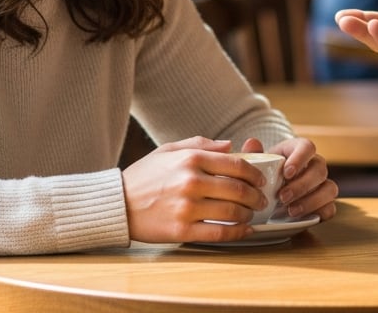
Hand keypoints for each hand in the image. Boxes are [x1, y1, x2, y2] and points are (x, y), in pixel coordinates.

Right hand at [122, 136, 269, 243]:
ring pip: (233, 212)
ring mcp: (187, 207)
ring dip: (249, 215)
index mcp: (191, 159)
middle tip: (261, 200)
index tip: (261, 181)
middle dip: (257, 197)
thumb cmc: (144, 176)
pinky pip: (219, 233)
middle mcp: (192, 182)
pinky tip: (245, 230)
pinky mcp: (182, 230)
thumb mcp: (168, 150)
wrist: (116, 204)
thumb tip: (230, 146)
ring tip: (250, 214)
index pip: (238, 165)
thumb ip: (201, 144)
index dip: (256, 174)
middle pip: (239, 190)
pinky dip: (237, 233)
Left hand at [258, 137, 338, 221]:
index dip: (300, 158)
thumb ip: (254, 154)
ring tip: (291, 211)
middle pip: (319, 169)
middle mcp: (316, 165)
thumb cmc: (267, 173)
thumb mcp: (259, 163)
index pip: (308, 147)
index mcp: (300, 150)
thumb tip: (252, 143)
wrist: (272, 192)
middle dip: (302, 185)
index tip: (286, 173)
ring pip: (329, 189)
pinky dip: (319, 213)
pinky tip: (303, 218)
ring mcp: (323, 184)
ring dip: (311, 201)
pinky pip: (331, 208)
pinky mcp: (325, 204)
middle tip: (282, 197)